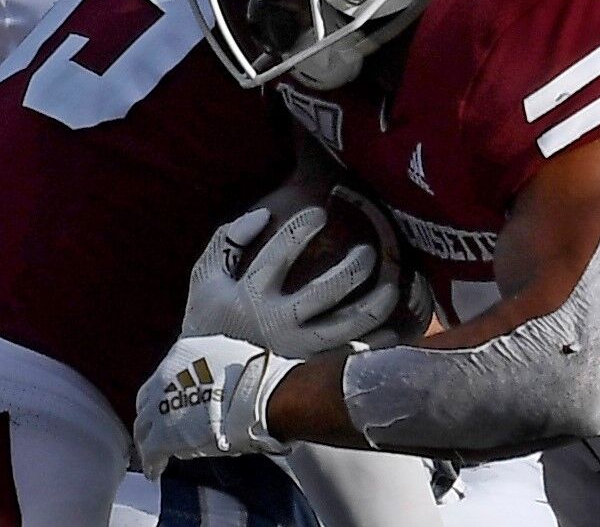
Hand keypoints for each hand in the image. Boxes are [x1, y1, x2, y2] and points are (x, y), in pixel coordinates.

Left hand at [133, 334, 301, 477]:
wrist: (253, 395)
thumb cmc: (253, 376)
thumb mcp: (228, 355)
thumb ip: (213, 365)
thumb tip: (218, 374)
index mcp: (181, 354)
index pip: (164, 375)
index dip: (167, 392)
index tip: (172, 401)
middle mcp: (163, 377)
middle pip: (146, 402)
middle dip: (151, 415)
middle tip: (157, 427)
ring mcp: (159, 407)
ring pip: (143, 428)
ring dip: (147, 440)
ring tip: (153, 453)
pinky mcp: (162, 436)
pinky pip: (151, 453)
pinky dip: (153, 463)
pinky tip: (157, 470)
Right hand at [183, 191, 400, 356]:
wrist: (206, 387)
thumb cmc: (209, 323)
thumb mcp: (205, 279)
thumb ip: (228, 242)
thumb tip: (264, 214)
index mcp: (251, 296)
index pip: (278, 257)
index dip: (299, 231)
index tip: (320, 213)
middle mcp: (278, 323)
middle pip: (323, 293)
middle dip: (352, 269)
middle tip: (369, 251)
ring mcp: (298, 350)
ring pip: (346, 328)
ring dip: (373, 305)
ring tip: (392, 285)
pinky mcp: (311, 369)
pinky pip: (351, 356)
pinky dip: (376, 343)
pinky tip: (394, 327)